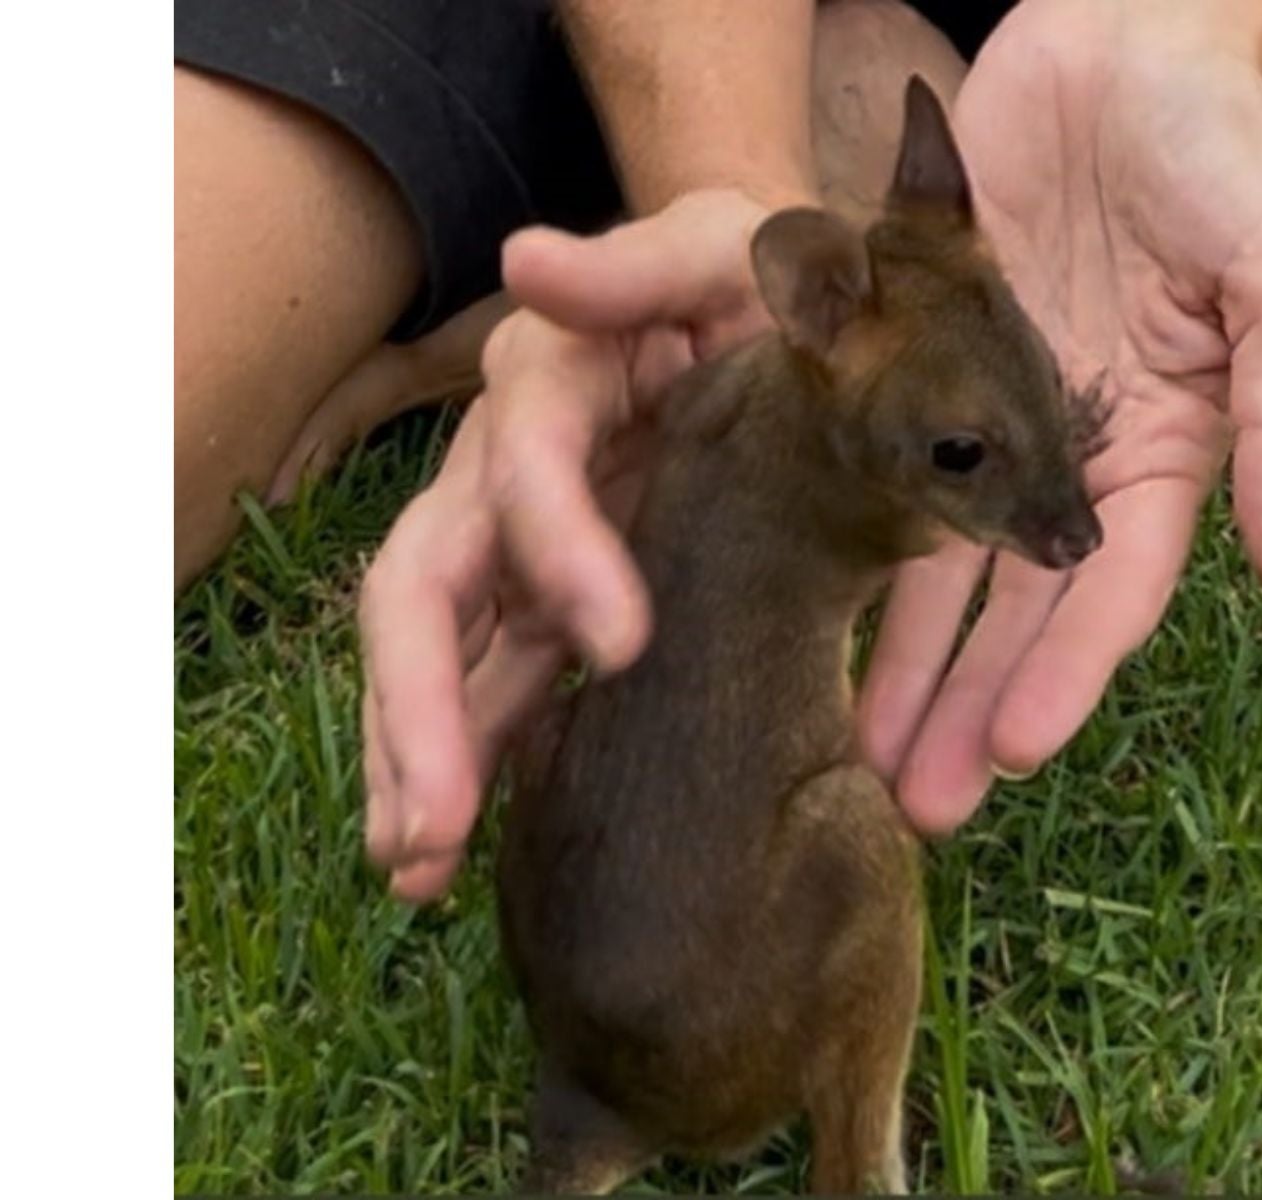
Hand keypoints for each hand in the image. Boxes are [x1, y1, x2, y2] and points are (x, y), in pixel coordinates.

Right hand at [360, 190, 774, 900]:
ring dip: (425, 759)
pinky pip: (501, 688)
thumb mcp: (726, 249)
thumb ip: (644, 261)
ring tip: (419, 865)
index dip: (557, 549)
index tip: (622, 644)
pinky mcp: (557, 604)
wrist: (785, 328)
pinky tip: (463, 845)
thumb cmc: (761, 285)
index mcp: (552, 380)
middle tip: (433, 822)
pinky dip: (482, 762)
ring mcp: (525, 547)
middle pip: (428, 585)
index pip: (527, 466)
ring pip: (444, 656)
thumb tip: (523, 263)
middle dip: (423, 703)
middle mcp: (510, 469)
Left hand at [860, 0, 1261, 830]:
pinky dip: (836, 530)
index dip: (1063, 674)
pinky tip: (795, 602)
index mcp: (1152, 455)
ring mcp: (978, 415)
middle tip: (919, 801)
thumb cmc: (1215, 153)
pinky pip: (863, 455)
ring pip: (929, 560)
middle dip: (968, 704)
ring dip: (896, 658)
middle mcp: (1057, 456)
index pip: (1105, 593)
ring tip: (857, 751)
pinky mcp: (909, 359)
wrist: (1117, 43)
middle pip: (1009, 608)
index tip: (1015, 752)